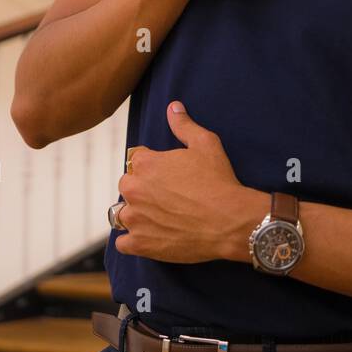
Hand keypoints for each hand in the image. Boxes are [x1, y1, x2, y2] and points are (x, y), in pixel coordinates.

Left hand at [112, 102, 266, 262]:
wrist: (229, 221)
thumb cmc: (219, 181)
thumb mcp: (205, 144)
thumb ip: (184, 125)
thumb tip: (173, 107)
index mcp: (145, 164)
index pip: (136, 161)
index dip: (153, 167)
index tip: (169, 176)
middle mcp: (134, 190)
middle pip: (127, 186)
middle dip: (142, 190)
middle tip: (167, 197)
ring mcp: (134, 219)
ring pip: (122, 214)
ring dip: (136, 215)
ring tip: (159, 218)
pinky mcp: (139, 244)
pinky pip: (122, 243)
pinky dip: (133, 241)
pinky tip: (150, 237)